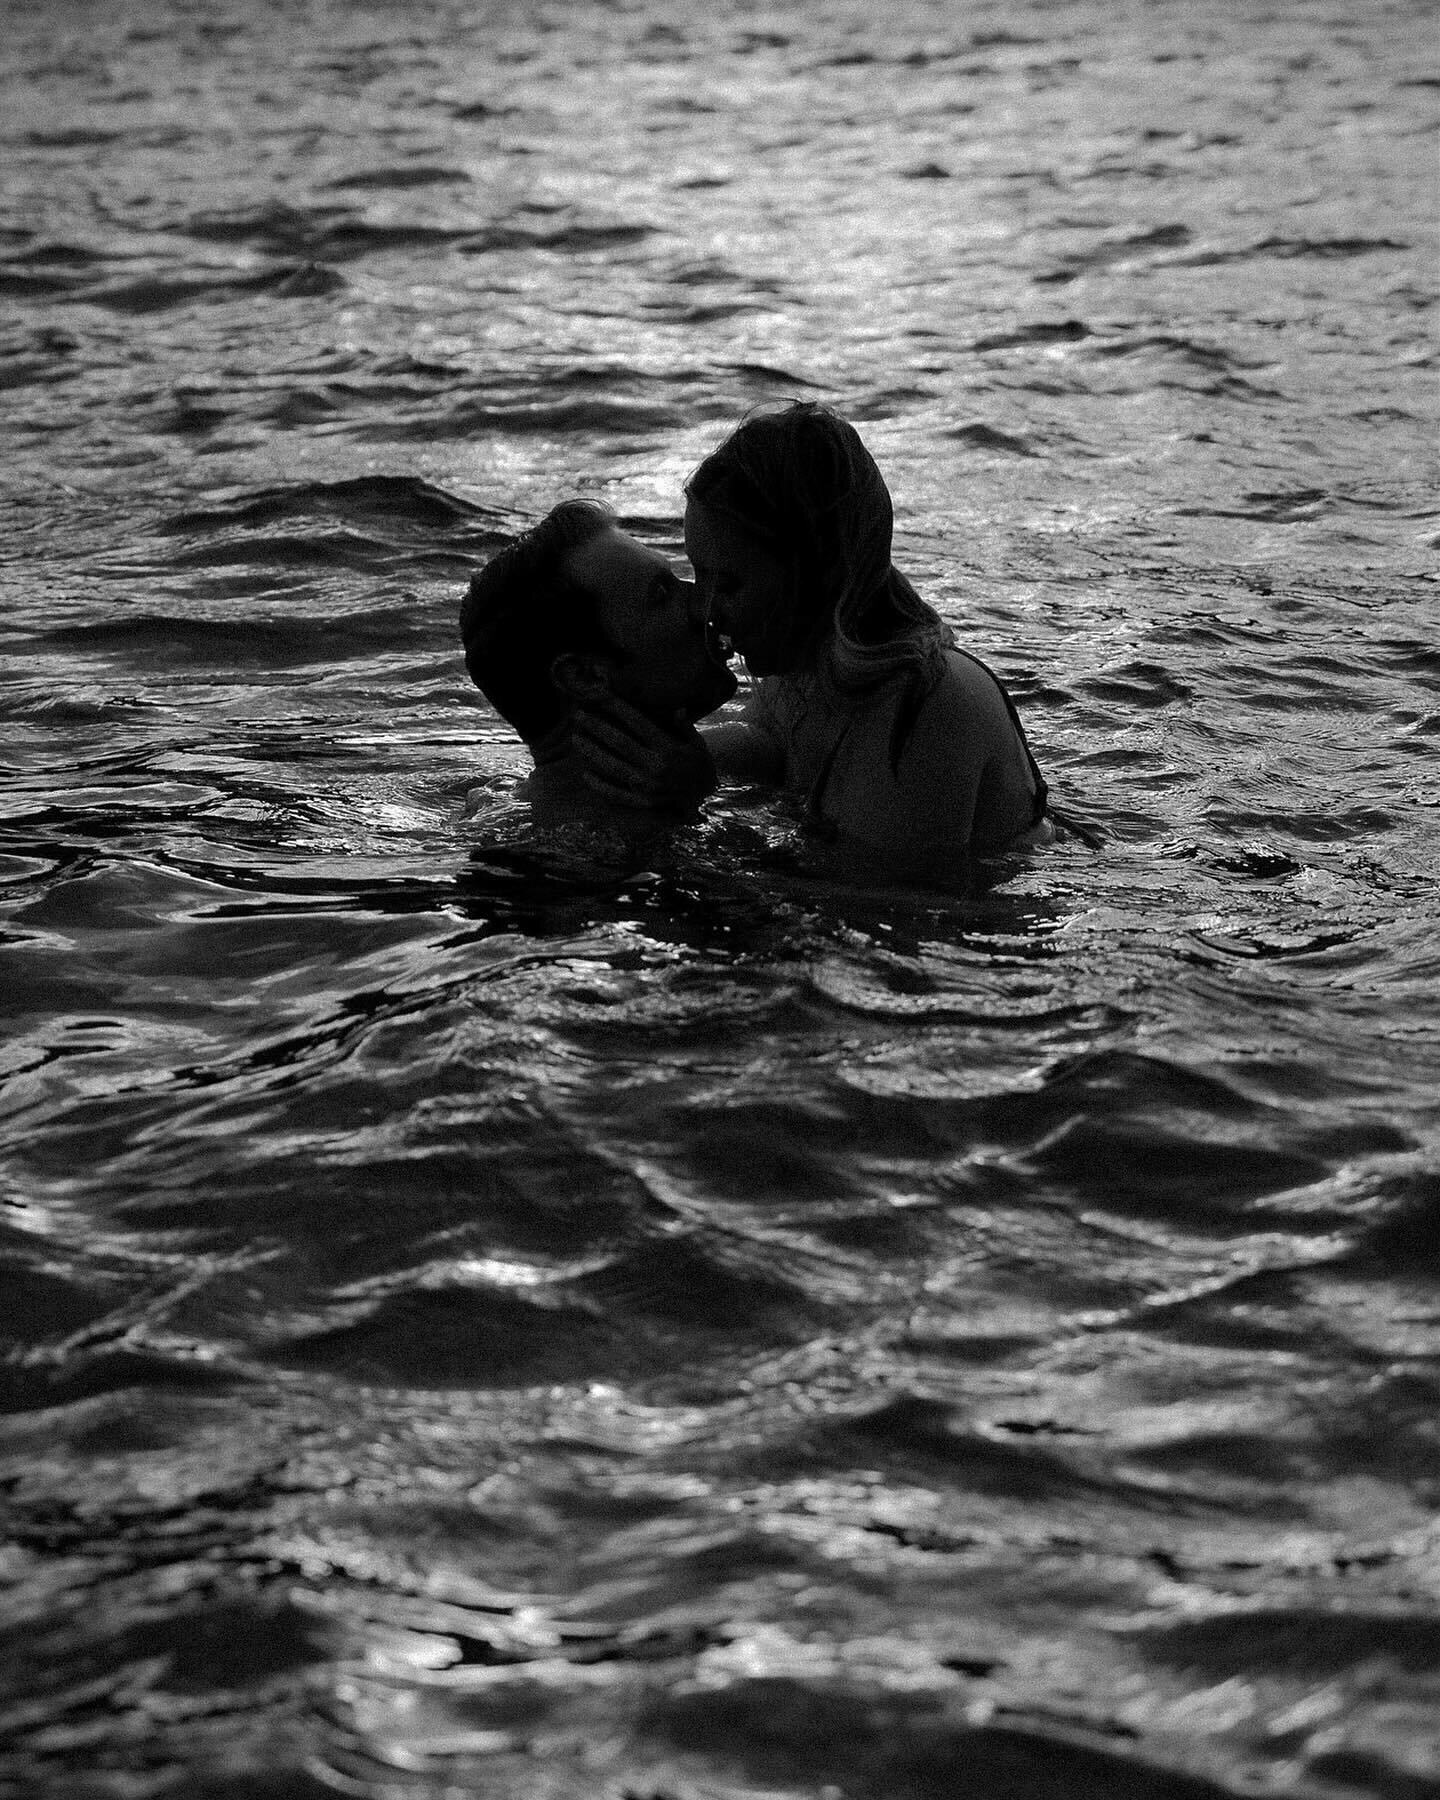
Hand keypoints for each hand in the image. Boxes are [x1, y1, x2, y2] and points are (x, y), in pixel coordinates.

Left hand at [570, 697, 716, 813]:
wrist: (707, 797)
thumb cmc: (699, 764)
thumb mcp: (697, 742)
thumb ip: (683, 726)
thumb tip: (676, 709)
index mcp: (668, 748)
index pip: (638, 723)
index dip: (618, 708)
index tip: (601, 696)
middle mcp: (656, 766)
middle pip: (620, 743)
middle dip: (597, 727)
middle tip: (578, 716)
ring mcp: (647, 786)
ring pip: (613, 766)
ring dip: (592, 752)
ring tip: (576, 739)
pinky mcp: (643, 801)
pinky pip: (617, 793)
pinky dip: (600, 785)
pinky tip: (586, 774)